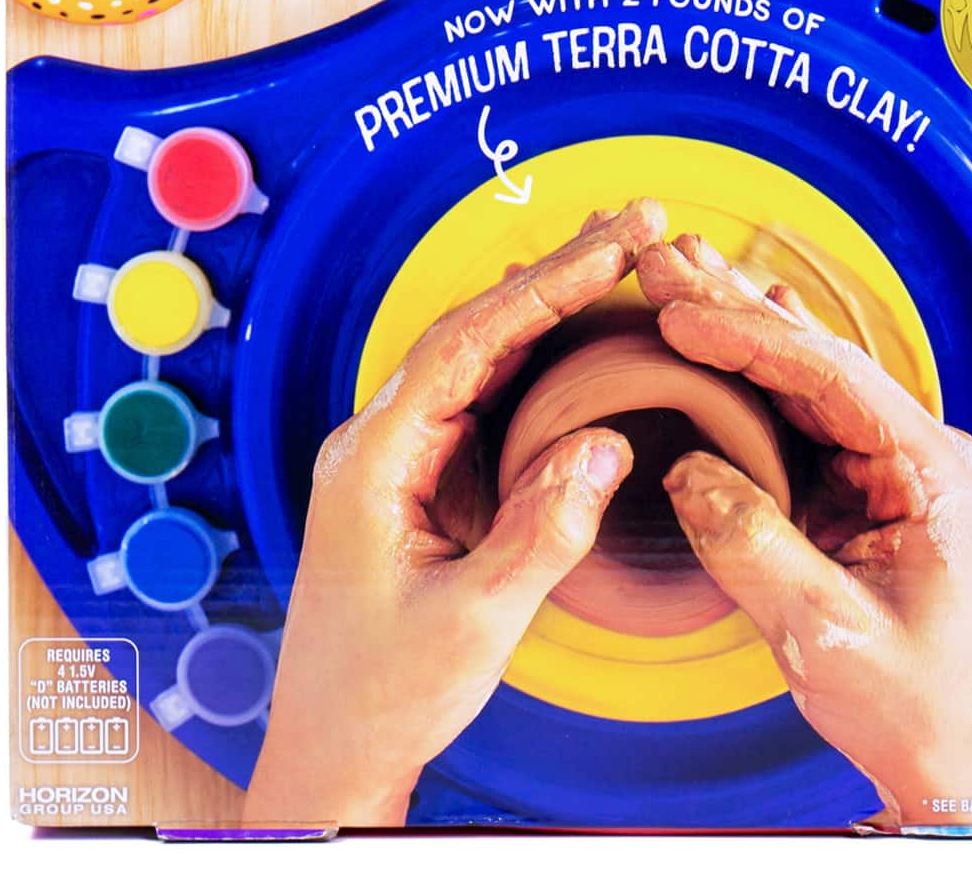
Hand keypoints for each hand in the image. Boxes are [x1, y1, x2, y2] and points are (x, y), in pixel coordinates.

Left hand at [244, 200, 664, 826]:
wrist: (333, 751)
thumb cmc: (385, 695)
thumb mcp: (472, 624)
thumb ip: (540, 534)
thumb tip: (606, 447)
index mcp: (376, 458)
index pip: (468, 344)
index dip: (547, 287)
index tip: (616, 246)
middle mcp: (384, 438)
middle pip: (478, 330)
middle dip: (560, 272)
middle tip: (638, 220)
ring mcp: (404, 455)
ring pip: (484, 355)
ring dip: (553, 304)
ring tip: (623, 252)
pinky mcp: (427, 477)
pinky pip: (489, 397)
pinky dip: (542, 356)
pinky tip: (578, 327)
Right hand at [636, 234, 971, 827]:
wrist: (952, 765)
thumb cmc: (916, 706)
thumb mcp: (827, 634)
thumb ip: (755, 548)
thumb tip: (689, 472)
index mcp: (931, 470)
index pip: (831, 376)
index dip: (749, 337)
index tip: (679, 312)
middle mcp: (914, 453)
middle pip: (814, 360)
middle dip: (735, 308)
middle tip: (663, 260)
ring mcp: (885, 469)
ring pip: (802, 379)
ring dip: (738, 327)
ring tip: (678, 272)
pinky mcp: (856, 492)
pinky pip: (799, 416)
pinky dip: (751, 372)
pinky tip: (731, 323)